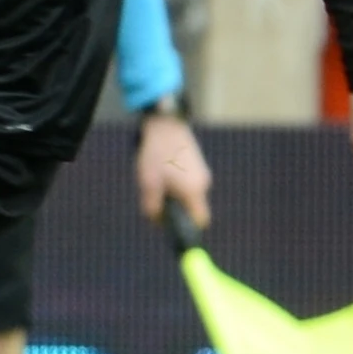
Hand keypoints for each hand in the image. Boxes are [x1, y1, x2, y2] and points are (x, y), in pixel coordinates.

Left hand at [134, 105, 212, 229]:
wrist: (166, 125)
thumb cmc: (157, 155)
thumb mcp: (148, 184)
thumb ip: (153, 208)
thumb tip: (157, 222)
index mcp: (194, 191)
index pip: (201, 221)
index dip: (189, 228)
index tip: (174, 226)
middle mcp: (204, 184)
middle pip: (193, 209)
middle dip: (177, 210)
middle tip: (158, 199)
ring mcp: (203, 173)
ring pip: (191, 196)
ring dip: (176, 195)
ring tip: (160, 181)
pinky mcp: (199, 165)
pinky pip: (190, 184)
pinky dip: (179, 184)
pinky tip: (165, 172)